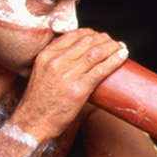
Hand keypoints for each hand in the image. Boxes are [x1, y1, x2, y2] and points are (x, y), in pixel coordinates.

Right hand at [12, 29, 128, 141]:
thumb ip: (55, 61)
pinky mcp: (79, 89)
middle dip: (105, 39)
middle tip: (114, 42)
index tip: (100, 36)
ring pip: (97, 53)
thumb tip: (77, 55)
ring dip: (113, 47)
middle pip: (88, 41)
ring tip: (121, 47)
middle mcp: (56, 62)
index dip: (91, 33)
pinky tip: (123, 55)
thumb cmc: (38, 101)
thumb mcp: (40, 72)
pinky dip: (115, 60)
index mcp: (46, 55)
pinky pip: (101, 70)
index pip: (74, 35)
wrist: (32, 123)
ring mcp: (68, 75)